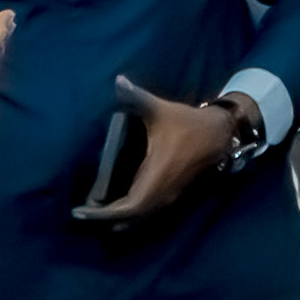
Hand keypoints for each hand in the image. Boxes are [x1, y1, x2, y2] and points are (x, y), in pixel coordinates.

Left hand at [71, 78, 242, 222]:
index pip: (127, 207)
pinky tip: (114, 208)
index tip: (81, 211)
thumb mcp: (161, 110)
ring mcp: (168, 196)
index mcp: (156, 176)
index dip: (104, 214)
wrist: (219, 133)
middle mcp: (162, 192)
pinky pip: (146, 211)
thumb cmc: (187, 123)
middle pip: (129, 218)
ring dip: (117, 218)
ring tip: (93, 212)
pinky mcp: (171, 194)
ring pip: (139, 217)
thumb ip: (137, 97)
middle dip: (104, 218)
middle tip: (81, 213)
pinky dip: (129, 214)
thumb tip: (118, 80)